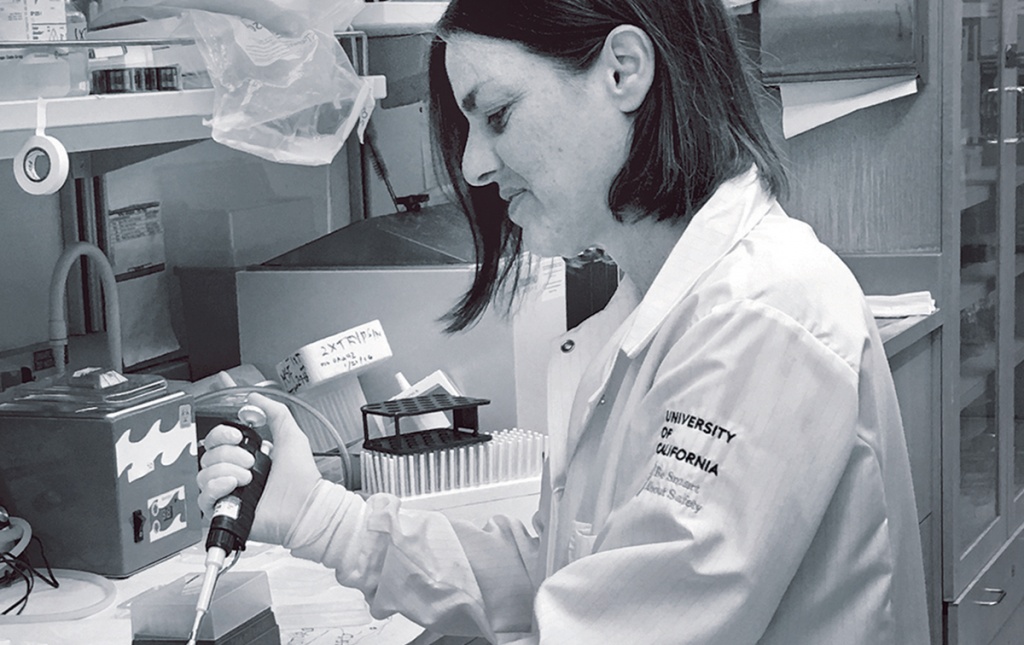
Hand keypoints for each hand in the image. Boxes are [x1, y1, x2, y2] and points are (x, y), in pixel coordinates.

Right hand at [197, 392, 322, 544]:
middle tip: (251, 462)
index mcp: (245, 456)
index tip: (236, 436)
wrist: (304, 506)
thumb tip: (255, 397)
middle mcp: (233, 473)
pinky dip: (215, 488)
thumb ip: (275, 412)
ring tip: (247, 478)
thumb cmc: (301, 478)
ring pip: (204, 475)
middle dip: (229, 455)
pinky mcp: (223, 511)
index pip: (216, 440)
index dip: (221, 435)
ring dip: (226, 471)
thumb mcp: (290, 436)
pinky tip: (233, 486)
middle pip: (208, 456)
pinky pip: (203, 498)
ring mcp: (227, 493)